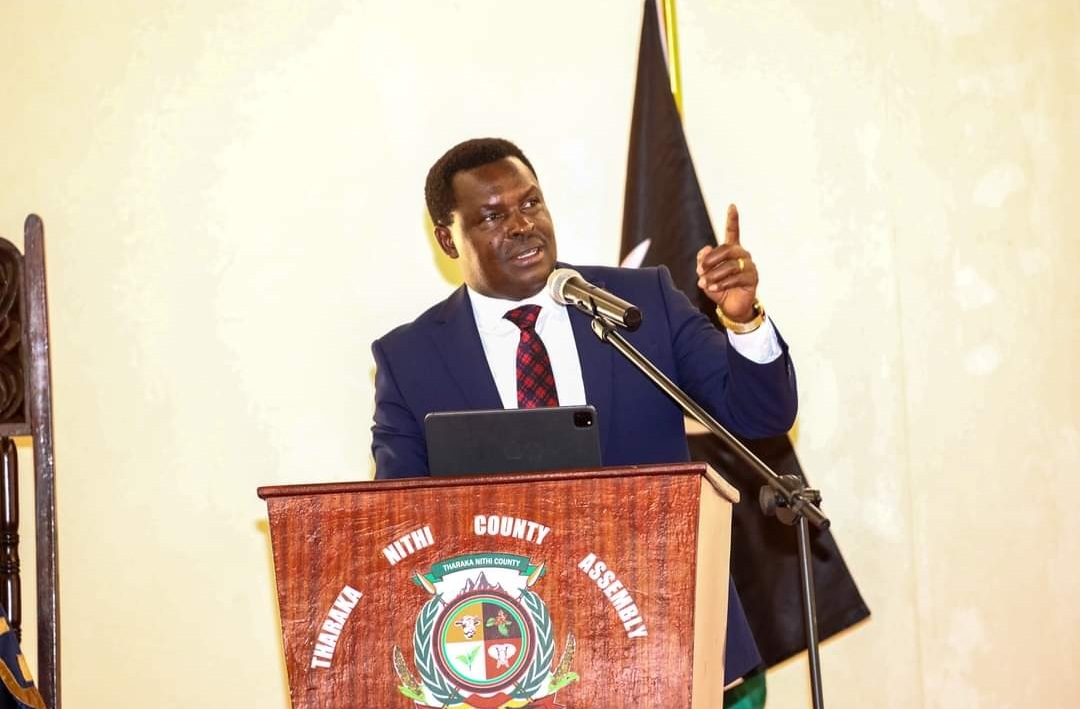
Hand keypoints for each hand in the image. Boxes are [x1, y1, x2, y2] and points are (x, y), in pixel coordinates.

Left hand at [696, 204, 758, 321]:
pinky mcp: (753, 279)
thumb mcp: (705, 274)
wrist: (730, 307)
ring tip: (705, 283)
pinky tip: (714, 288)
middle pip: (727, 249)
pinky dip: (722, 283)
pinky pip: (736, 278)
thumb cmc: (718, 288)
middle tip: (700, 271)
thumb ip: (703, 261)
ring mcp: (749, 266)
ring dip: (714, 274)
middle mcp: (742, 255)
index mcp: (731, 250)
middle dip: (711, 260)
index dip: (732, 219)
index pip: (732, 232)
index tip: (732, 206)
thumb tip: (706, 249)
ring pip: (730, 265)